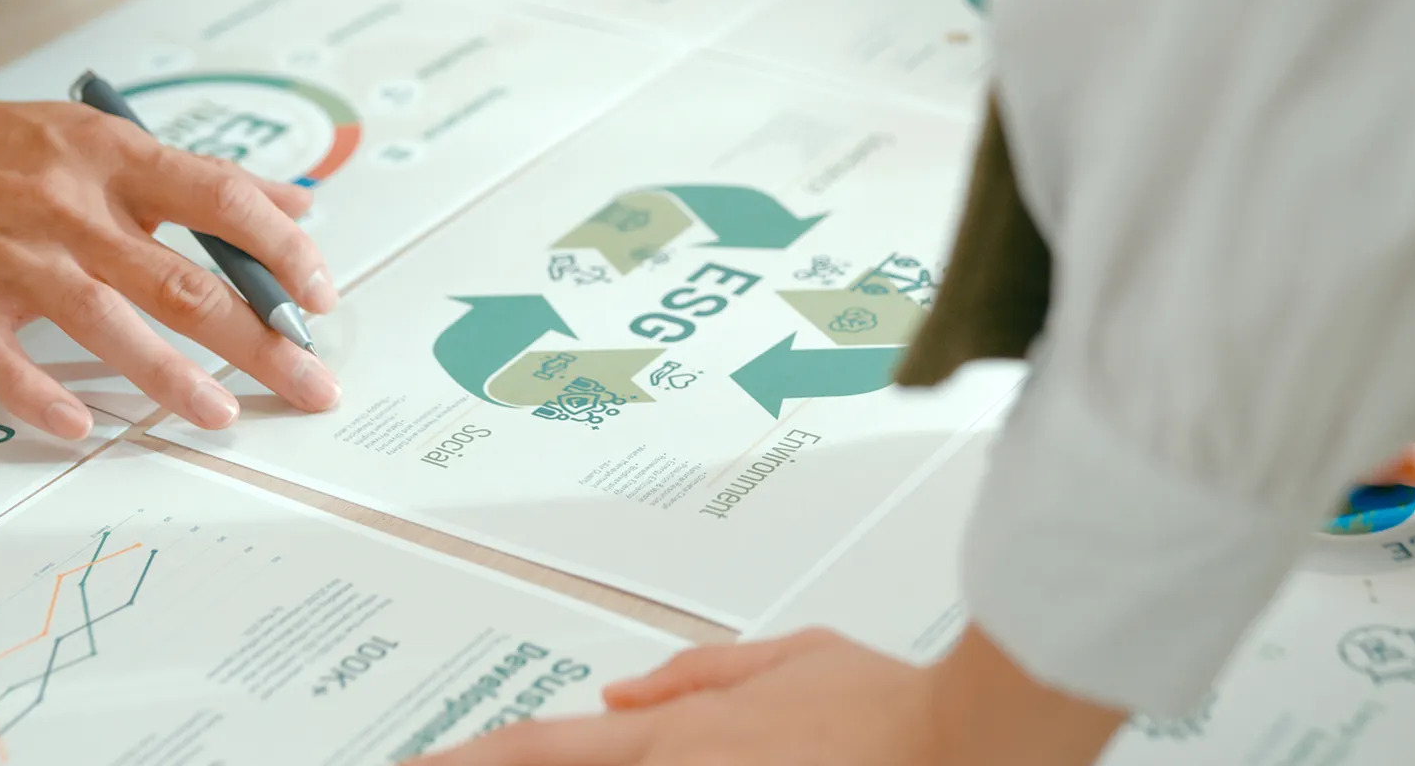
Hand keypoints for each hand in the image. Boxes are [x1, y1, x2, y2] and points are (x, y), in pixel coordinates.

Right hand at [0, 86, 341, 437]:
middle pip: (183, 282)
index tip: (319, 294)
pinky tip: (82, 426)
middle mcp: (73, 210)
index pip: (223, 200)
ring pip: (109, 323)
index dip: (282, 250)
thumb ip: (202, 178)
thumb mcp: (105, 141)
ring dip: (172, 377)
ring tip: (222, 415)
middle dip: (259, 339)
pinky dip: (43, 396)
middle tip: (309, 381)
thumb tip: (296, 203)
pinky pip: (8, 361)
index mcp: (116, 161)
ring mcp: (17, 259)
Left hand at [414, 629, 1122, 765]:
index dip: (464, 761)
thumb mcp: (793, 659)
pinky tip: (679, 758)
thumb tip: (626, 696)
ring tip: (620, 749)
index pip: (537, 750)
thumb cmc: (889, 705)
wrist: (963, 748)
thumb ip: (702, 676)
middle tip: (450, 764)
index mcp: (680, 736)